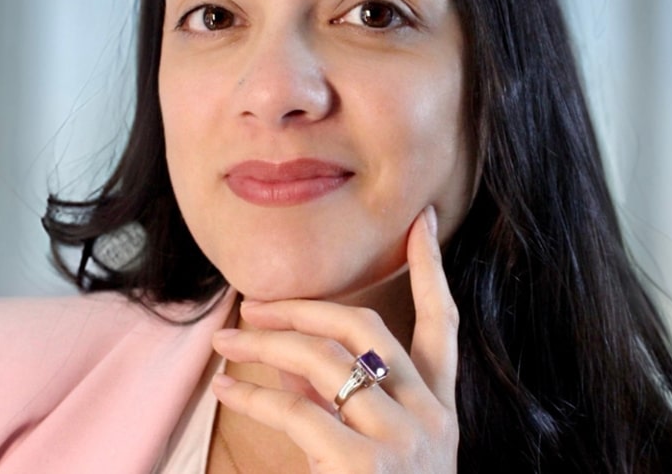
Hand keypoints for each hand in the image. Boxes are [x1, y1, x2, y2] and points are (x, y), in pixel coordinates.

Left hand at [210, 206, 460, 472]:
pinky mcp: (363, 464)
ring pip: (325, 361)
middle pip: (368, 329)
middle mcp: (430, 418)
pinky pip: (296, 410)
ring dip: (266, 344)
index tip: (418, 221)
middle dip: (308, 306)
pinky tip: (227, 386)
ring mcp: (402, 441)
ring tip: (227, 340)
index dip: (431, 270)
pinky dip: (253, 393)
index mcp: (442, 412)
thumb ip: (351, 404)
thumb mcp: (383, 453)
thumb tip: (298, 362)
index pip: (444, 326)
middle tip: (259, 303)